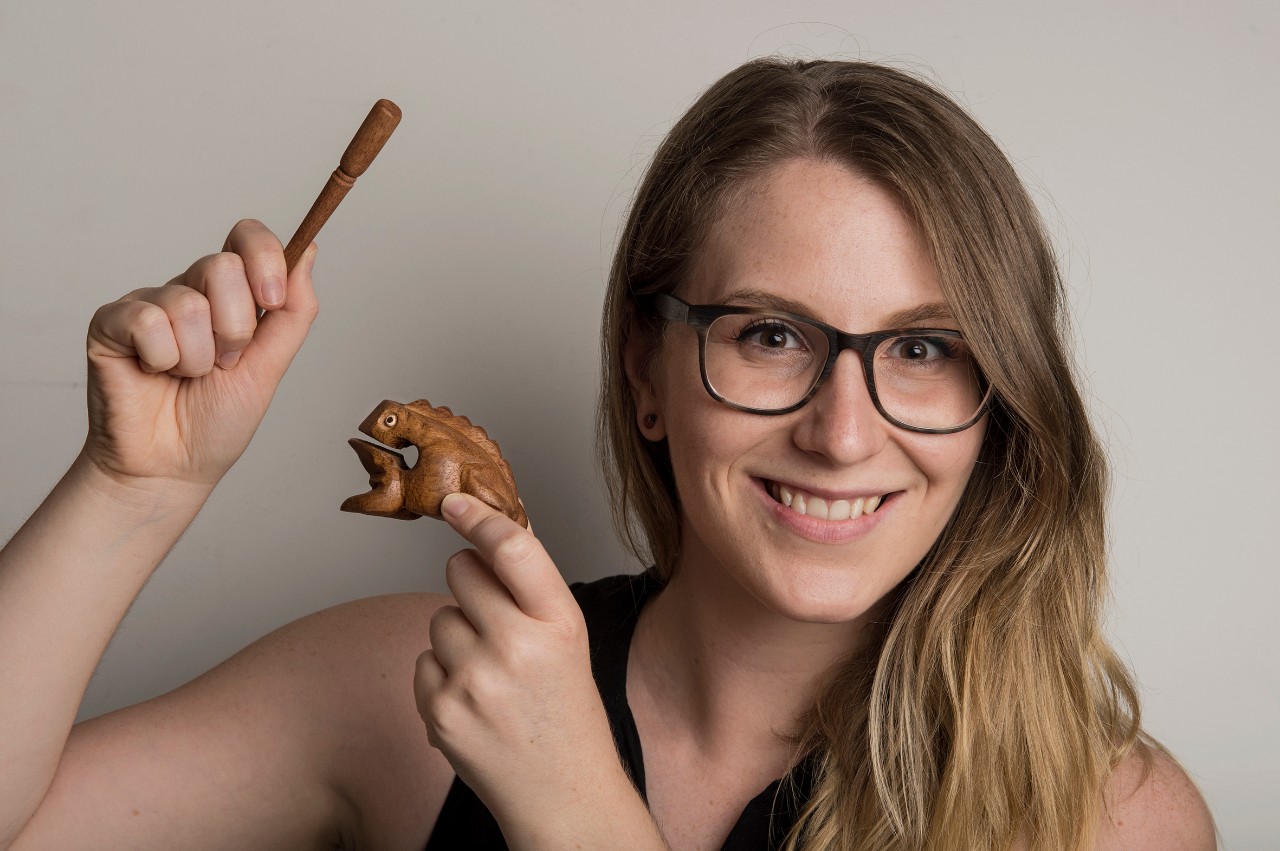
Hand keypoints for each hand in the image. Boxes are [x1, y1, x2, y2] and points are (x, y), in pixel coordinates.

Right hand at [82, 219, 317, 488]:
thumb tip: (308, 250)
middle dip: (236, 329)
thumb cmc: (217, 420)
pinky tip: (155, 375)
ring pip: (189, 304)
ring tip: (188, 377)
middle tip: (223, 364)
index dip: (265, 259)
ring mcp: (149, 303)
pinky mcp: (111, 322)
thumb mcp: (271, 366)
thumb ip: (294, 311)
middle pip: (224, 266)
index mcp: (230, 295)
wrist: (174, 467)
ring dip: (198, 358)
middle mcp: (190, 290)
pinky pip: (147, 321)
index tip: (272, 301)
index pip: (247, 238)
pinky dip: (162, 359)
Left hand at [414, 493, 625, 830]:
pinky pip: (422, 662)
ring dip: (457, 637)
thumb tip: (491, 528)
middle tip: (498, 623)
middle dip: (470, 584)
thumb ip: (531, 588)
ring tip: (492, 676)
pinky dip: (442, 677)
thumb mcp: (568, 639)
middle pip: (460, 571)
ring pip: (438, 618)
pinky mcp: (441, 710)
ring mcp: (474, 680)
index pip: (512, 548)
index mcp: (559, 623)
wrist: (562, 793)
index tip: (454, 502)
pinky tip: (475, 703)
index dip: (479, 516)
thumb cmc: (567, 711)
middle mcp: (517, 646)